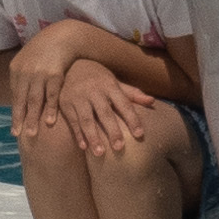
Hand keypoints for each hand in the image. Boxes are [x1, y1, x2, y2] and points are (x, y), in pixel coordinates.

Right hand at [30, 52, 150, 159]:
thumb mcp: (115, 82)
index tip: (139, 134)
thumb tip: (152, 102)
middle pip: (105, 113)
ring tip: (100, 153)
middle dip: (112, 130)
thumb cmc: (98, 78)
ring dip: (93, 136)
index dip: (132, 119)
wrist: (72, 65)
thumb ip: (132, 94)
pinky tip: (84, 147)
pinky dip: (78, 134)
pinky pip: (72, 121)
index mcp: (109, 86)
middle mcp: (94, 91)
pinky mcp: (66, 104)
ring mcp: (78, 98)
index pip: (124, 104)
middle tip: (120, 148)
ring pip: (86, 119)